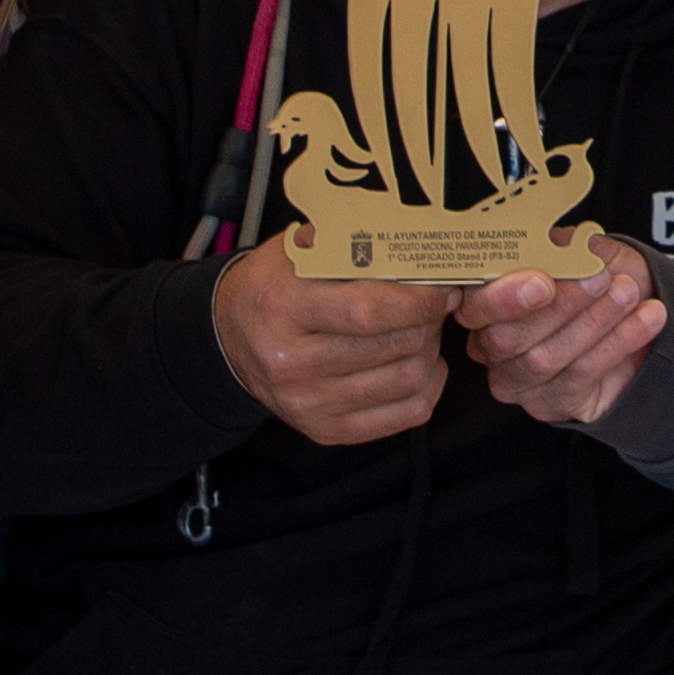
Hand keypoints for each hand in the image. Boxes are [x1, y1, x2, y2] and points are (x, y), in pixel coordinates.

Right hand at [212, 238, 461, 443]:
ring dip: (431, 352)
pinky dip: (427, 387)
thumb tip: (416, 245)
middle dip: (429, 321)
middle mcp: (291, 364)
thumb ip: (352, 244)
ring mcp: (308, 404)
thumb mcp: (299, 250)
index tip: (442, 287)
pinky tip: (419, 364)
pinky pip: (405, 415)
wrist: (231, 338)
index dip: (419, 300)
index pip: (369, 311)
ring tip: (423, 330)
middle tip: (434, 304)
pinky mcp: (325, 430)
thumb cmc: (274, 286)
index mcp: (282, 308)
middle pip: (395, 346)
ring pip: (408, 382)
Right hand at [457, 233, 669, 430]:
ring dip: (594, 322)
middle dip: (559, 307)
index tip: (544, 282)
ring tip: (628, 293)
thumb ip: (562, 247)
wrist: (633, 310)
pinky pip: (581, 376)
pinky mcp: (549, 402)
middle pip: (507, 338)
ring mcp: (517, 379)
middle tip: (598, 279)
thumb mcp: (581, 249)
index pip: (474, 305)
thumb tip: (562, 245)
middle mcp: (489, 344)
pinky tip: (646, 318)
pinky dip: (618, 343)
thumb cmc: (596, 275)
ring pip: (545, 359)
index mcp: (483, 301)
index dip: (504, 298)